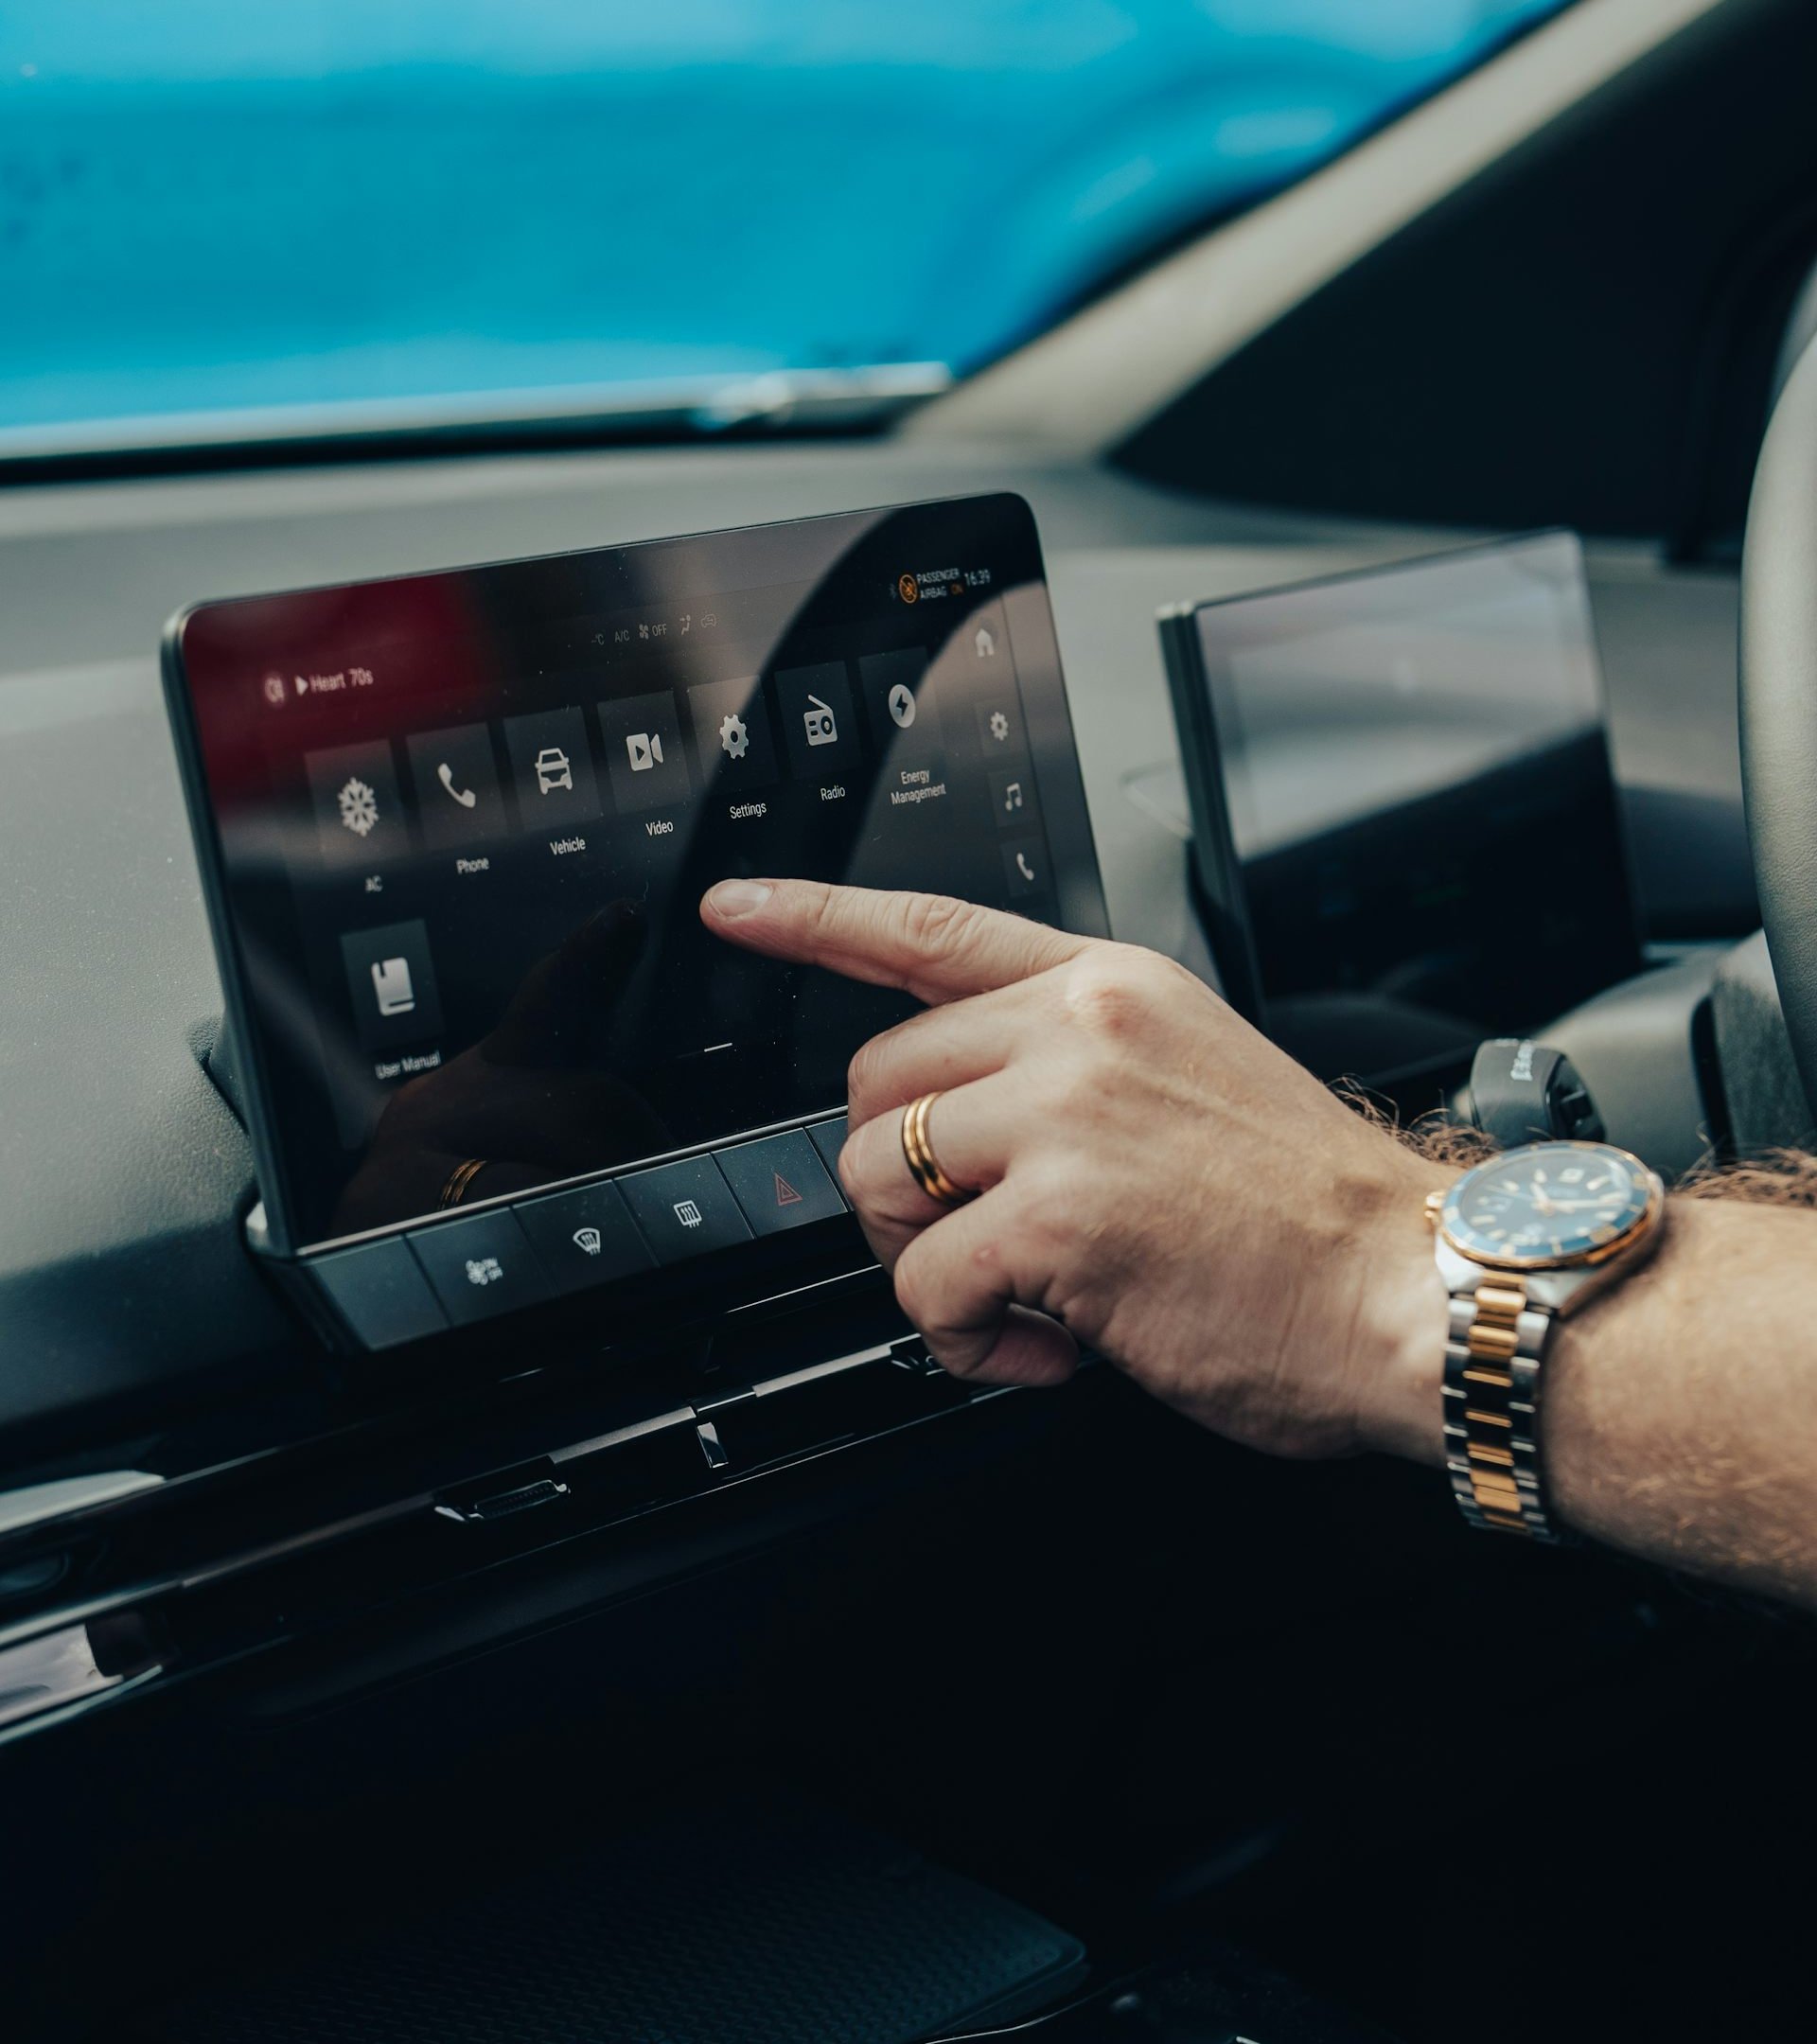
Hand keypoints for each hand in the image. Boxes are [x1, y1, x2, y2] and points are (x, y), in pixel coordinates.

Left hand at [701, 879, 1447, 1463]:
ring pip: (877, 1181)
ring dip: (929, 1260)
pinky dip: (967, 1339)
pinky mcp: (1054, 1217)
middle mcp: (1077, 1031)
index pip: (924, 928)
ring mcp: (1061, 1116)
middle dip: (898, 1180)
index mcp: (1109, 986)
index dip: (811, 919)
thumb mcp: (1192, 1075)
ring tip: (1028, 1292)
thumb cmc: (1314, 1213)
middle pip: (873, 1086)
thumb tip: (955, 1122)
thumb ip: (1070, 1068)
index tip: (735, 909)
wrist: (1417, 1290)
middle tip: (979, 1236)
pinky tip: (1049, 1344)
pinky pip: (923, 1286)